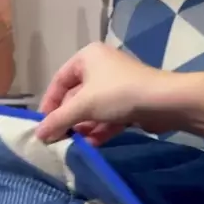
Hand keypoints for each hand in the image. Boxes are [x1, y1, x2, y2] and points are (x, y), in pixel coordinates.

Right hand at [36, 42, 187, 144]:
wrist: (164, 102)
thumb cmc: (118, 94)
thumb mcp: (83, 105)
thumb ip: (59, 120)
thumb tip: (39, 135)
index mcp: (87, 57)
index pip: (60, 79)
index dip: (49, 102)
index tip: (43, 124)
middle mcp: (102, 67)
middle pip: (77, 96)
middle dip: (69, 119)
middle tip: (58, 138)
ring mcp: (118, 86)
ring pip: (94, 109)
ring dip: (84, 127)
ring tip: (74, 145)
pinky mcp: (131, 103)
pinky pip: (109, 117)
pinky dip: (100, 130)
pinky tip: (91, 145)